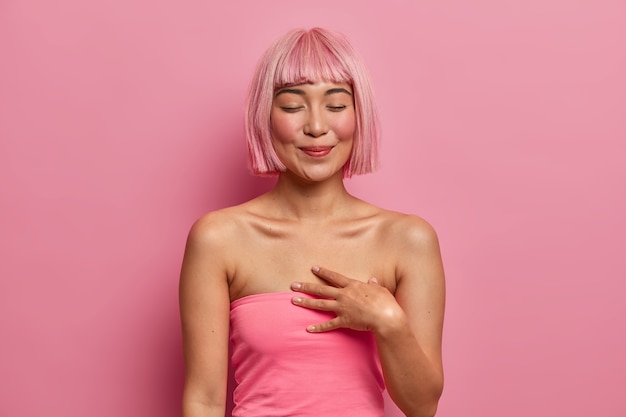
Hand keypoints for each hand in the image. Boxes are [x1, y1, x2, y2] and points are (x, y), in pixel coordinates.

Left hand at [290, 266, 405, 333]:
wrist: (386, 317)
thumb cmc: (385, 303)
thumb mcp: (381, 290)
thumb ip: (374, 285)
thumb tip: (372, 280)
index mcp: (352, 286)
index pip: (334, 277)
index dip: (323, 272)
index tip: (313, 268)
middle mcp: (344, 295)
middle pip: (321, 289)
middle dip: (306, 286)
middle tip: (293, 285)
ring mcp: (342, 308)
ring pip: (320, 304)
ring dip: (306, 302)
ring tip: (294, 301)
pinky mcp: (344, 320)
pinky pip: (328, 324)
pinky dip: (318, 327)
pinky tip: (308, 328)